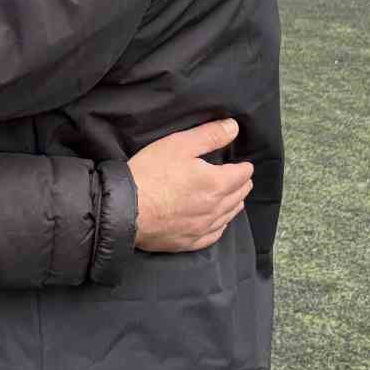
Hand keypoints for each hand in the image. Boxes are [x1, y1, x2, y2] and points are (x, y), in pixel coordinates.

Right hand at [129, 120, 253, 252]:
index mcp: (216, 183)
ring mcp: (202, 227)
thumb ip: (209, 135)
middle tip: (241, 178)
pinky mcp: (189, 242)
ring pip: (228, 216)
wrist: (125, 209)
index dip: (244, 167)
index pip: (242, 175)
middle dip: (242, 185)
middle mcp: (215, 208)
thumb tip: (234, 127)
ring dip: (234, 204)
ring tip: (236, 198)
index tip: (244, 164)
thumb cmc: (151, 173)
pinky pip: (214, 235)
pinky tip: (219, 223)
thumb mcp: (179, 145)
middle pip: (239, 196)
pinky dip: (221, 226)